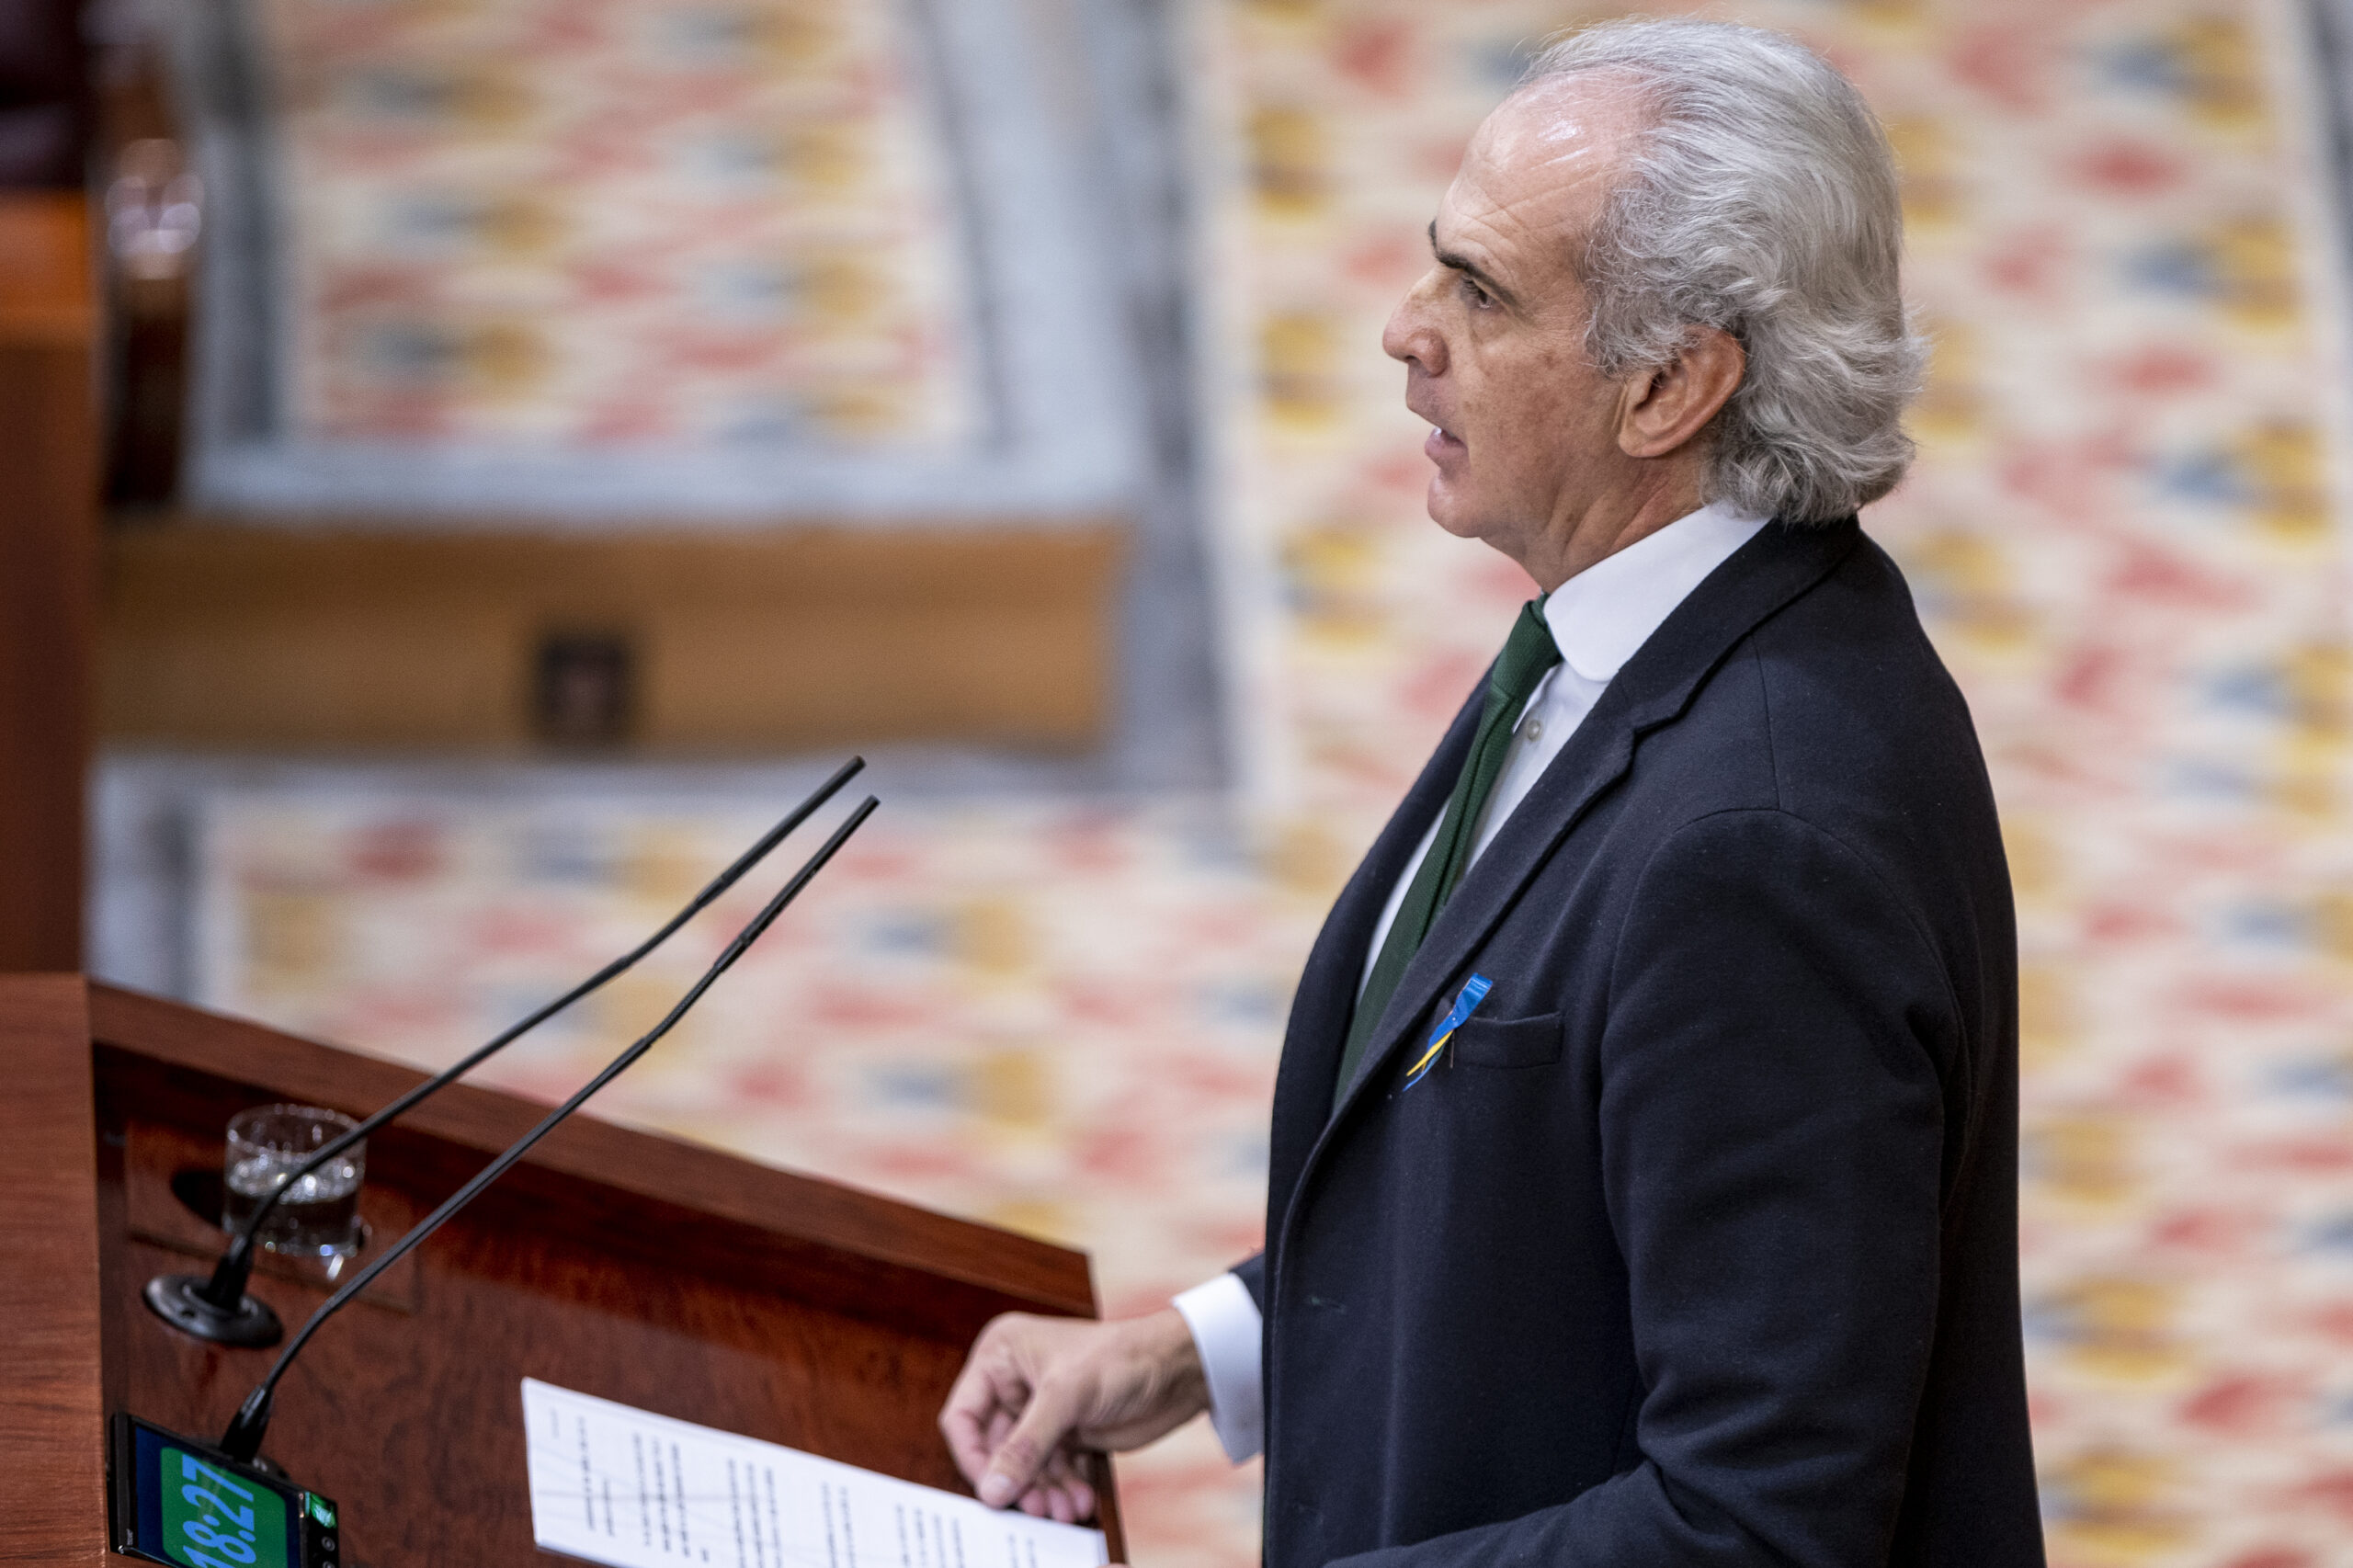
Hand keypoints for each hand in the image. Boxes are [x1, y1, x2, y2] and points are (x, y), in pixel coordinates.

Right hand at [940, 1308, 1208, 1521]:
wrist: (1180, 1368)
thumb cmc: (1123, 1356)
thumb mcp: (1066, 1397)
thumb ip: (1025, 1447)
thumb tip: (991, 1491)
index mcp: (1001, 1355)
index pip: (964, 1416)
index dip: (973, 1457)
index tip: (990, 1491)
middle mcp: (1016, 1382)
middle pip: (996, 1448)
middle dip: (1018, 1481)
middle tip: (1035, 1508)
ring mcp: (1043, 1410)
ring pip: (1026, 1465)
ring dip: (1044, 1490)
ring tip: (1064, 1510)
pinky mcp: (1068, 1431)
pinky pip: (1053, 1470)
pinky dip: (1064, 1487)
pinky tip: (1079, 1501)